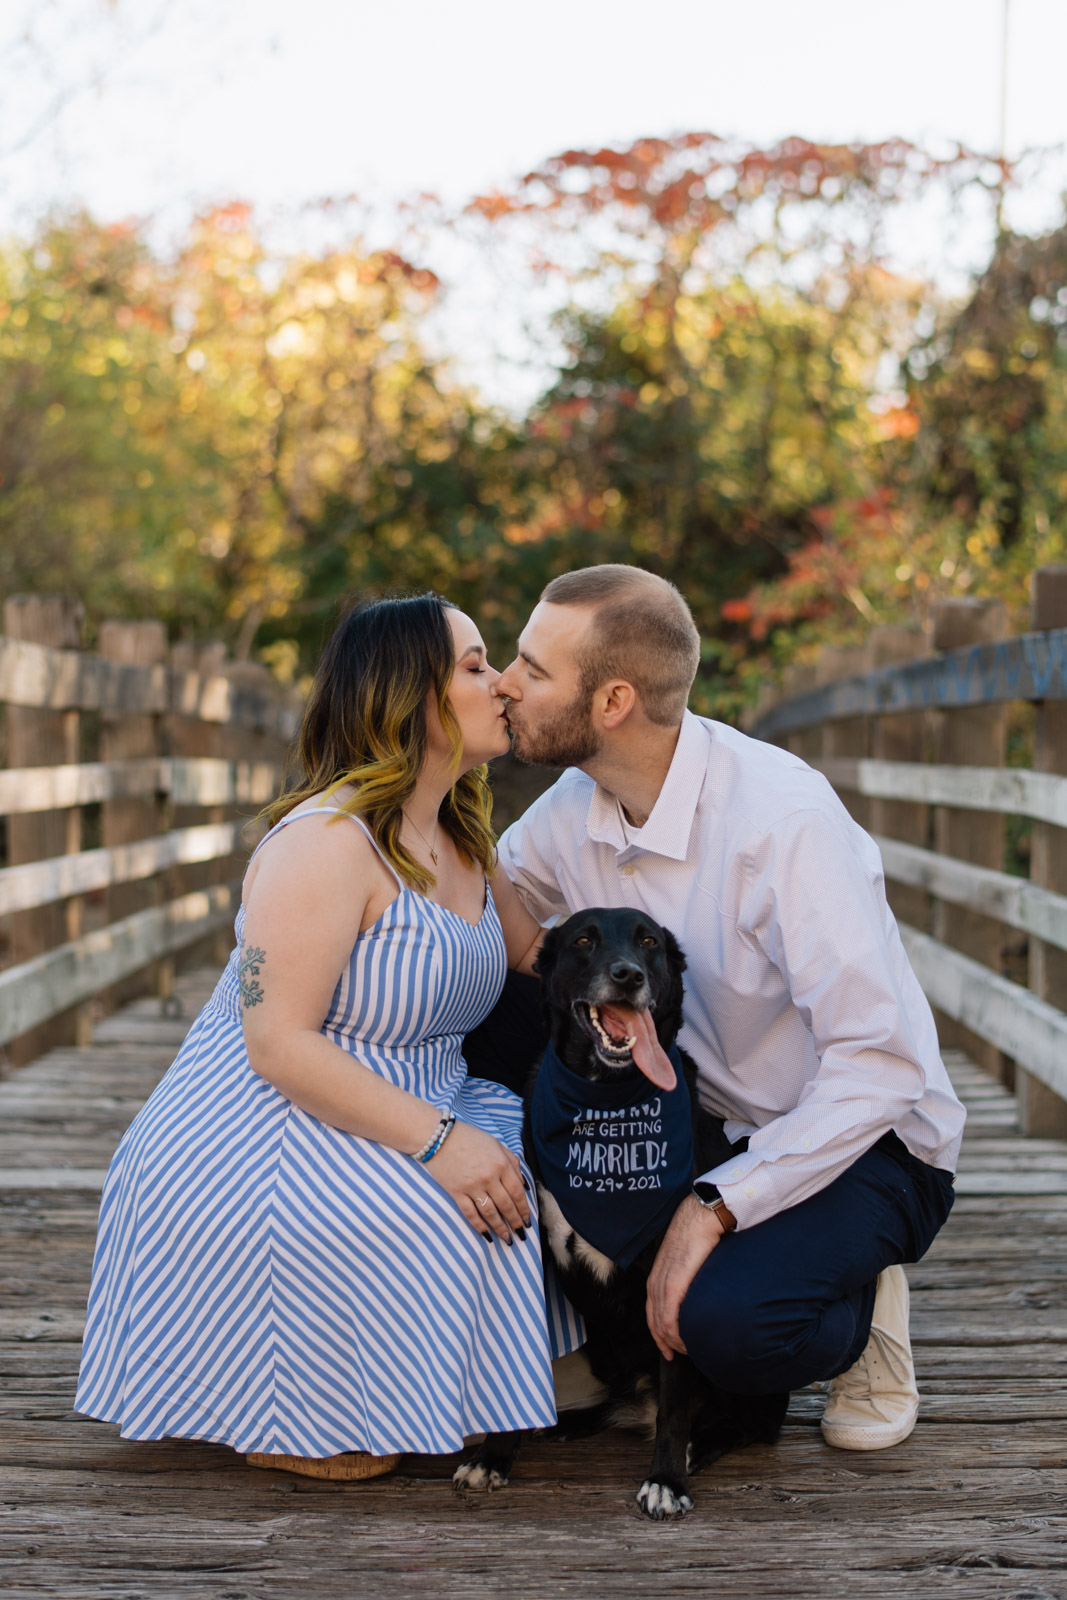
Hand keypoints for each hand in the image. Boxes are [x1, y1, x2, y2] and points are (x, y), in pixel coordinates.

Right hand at [426, 1119, 531, 1244]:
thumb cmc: (469, 1138)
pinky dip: (479, 1226)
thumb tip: (523, 1184)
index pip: (517, 1192)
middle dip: (515, 1222)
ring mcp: (472, 1186)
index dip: (524, 1209)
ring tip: (507, 1238)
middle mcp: (489, 1177)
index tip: (527, 1220)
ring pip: (490, 1213)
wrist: (438, 1136)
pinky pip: (471, 1213)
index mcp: (501, 1164)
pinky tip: (487, 1235)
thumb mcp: (496, 1144)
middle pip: (506, 1205)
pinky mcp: (457, 1192)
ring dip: (500, 1228)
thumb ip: (512, 1162)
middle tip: (520, 1234)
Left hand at [646, 1194, 724, 1360]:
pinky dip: (676, 1334)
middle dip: (666, 1344)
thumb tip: (695, 1295)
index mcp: (655, 1279)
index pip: (651, 1315)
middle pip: (654, 1324)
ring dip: (674, 1342)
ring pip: (661, 1325)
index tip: (669, 1349)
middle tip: (680, 1355)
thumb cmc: (696, 1237)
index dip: (658, 1336)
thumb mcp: (684, 1262)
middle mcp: (654, 1284)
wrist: (699, 1218)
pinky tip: (686, 1342)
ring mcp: (662, 1285)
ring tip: (688, 1351)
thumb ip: (684, 1280)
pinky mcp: (673, 1285)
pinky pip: (669, 1318)